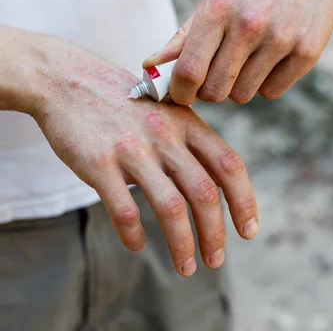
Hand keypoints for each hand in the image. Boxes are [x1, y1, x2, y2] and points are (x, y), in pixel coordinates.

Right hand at [31, 37, 257, 274]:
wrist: (69, 80)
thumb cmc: (126, 104)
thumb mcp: (170, 114)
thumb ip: (193, 146)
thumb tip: (216, 190)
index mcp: (188, 125)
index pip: (229, 166)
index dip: (244, 201)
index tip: (249, 230)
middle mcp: (165, 137)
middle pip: (204, 193)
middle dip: (215, 233)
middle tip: (215, 260)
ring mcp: (132, 150)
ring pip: (170, 207)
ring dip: (182, 244)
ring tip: (186, 266)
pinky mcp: (98, 163)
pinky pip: (123, 209)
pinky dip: (133, 234)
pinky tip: (137, 246)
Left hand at [143, 0, 332, 104]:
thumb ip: (183, 36)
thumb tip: (150, 67)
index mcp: (218, 8)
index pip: (190, 71)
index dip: (180, 91)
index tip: (181, 93)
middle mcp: (250, 24)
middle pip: (216, 91)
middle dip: (209, 90)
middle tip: (214, 75)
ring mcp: (282, 39)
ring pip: (243, 95)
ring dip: (239, 85)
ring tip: (246, 60)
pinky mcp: (307, 52)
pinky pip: (271, 92)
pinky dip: (266, 83)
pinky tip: (269, 59)